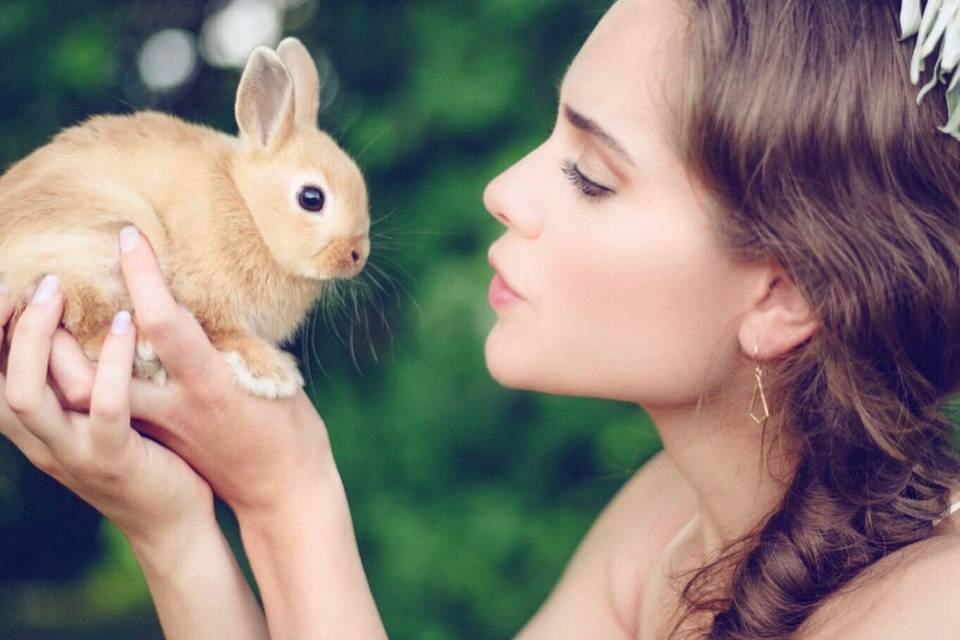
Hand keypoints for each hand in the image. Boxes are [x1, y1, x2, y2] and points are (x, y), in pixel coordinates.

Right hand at [0, 276, 212, 547]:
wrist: (173, 523)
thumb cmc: (140, 457)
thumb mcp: (94, 419)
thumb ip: (77, 380)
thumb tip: (77, 320)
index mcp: (36, 429)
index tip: (7, 282)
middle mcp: (43, 442)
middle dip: (7, 325)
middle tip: (41, 279)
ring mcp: (75, 454)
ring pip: (29, 395)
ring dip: (41, 337)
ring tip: (63, 290)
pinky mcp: (117, 461)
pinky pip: (105, 408)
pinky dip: (111, 363)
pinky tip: (129, 324)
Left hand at [47, 226, 337, 518]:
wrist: (281, 491)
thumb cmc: (286, 425)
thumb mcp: (268, 375)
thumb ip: (228, 340)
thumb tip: (196, 300)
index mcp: (212, 384)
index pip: (166, 324)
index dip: (144, 277)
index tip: (128, 236)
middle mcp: (175, 407)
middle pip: (97, 371)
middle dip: (67, 329)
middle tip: (52, 283)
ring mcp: (157, 428)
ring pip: (86, 395)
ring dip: (61, 357)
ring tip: (49, 316)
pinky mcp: (151, 441)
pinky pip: (103, 404)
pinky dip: (85, 377)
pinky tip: (77, 354)